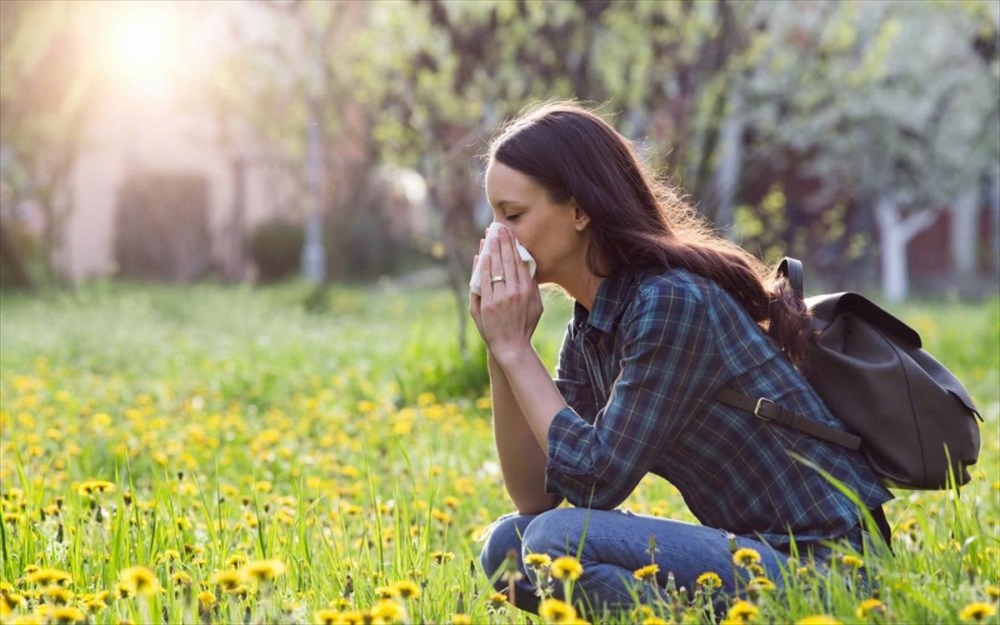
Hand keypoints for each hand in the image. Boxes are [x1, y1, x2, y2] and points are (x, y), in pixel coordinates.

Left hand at [469, 226, 541, 357]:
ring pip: (496, 267)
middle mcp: (515, 291)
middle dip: (503, 242)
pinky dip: (483, 266)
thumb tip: (528, 267)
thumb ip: (532, 287)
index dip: (514, 245)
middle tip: (498, 227)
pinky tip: (482, 255)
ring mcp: (500, 297)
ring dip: (492, 249)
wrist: (511, 346)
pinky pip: (484, 280)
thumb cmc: (525, 325)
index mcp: (528, 290)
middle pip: (508, 260)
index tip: (510, 233)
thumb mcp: (536, 306)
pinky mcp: (488, 304)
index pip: (520, 262)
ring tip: (489, 236)